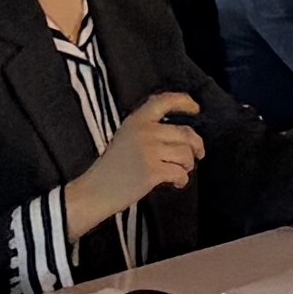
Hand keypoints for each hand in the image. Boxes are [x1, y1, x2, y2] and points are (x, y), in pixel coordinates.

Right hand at [68, 92, 205, 230]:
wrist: (94, 191)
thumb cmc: (111, 168)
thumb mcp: (126, 136)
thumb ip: (148, 129)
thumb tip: (183, 134)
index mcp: (136, 120)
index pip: (164, 101)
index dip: (184, 102)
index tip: (195, 108)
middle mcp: (144, 131)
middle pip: (185, 133)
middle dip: (196, 146)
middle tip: (198, 154)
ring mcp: (148, 151)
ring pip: (186, 154)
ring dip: (188, 164)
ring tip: (181, 170)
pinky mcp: (152, 171)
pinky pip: (180, 173)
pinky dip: (182, 179)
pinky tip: (176, 182)